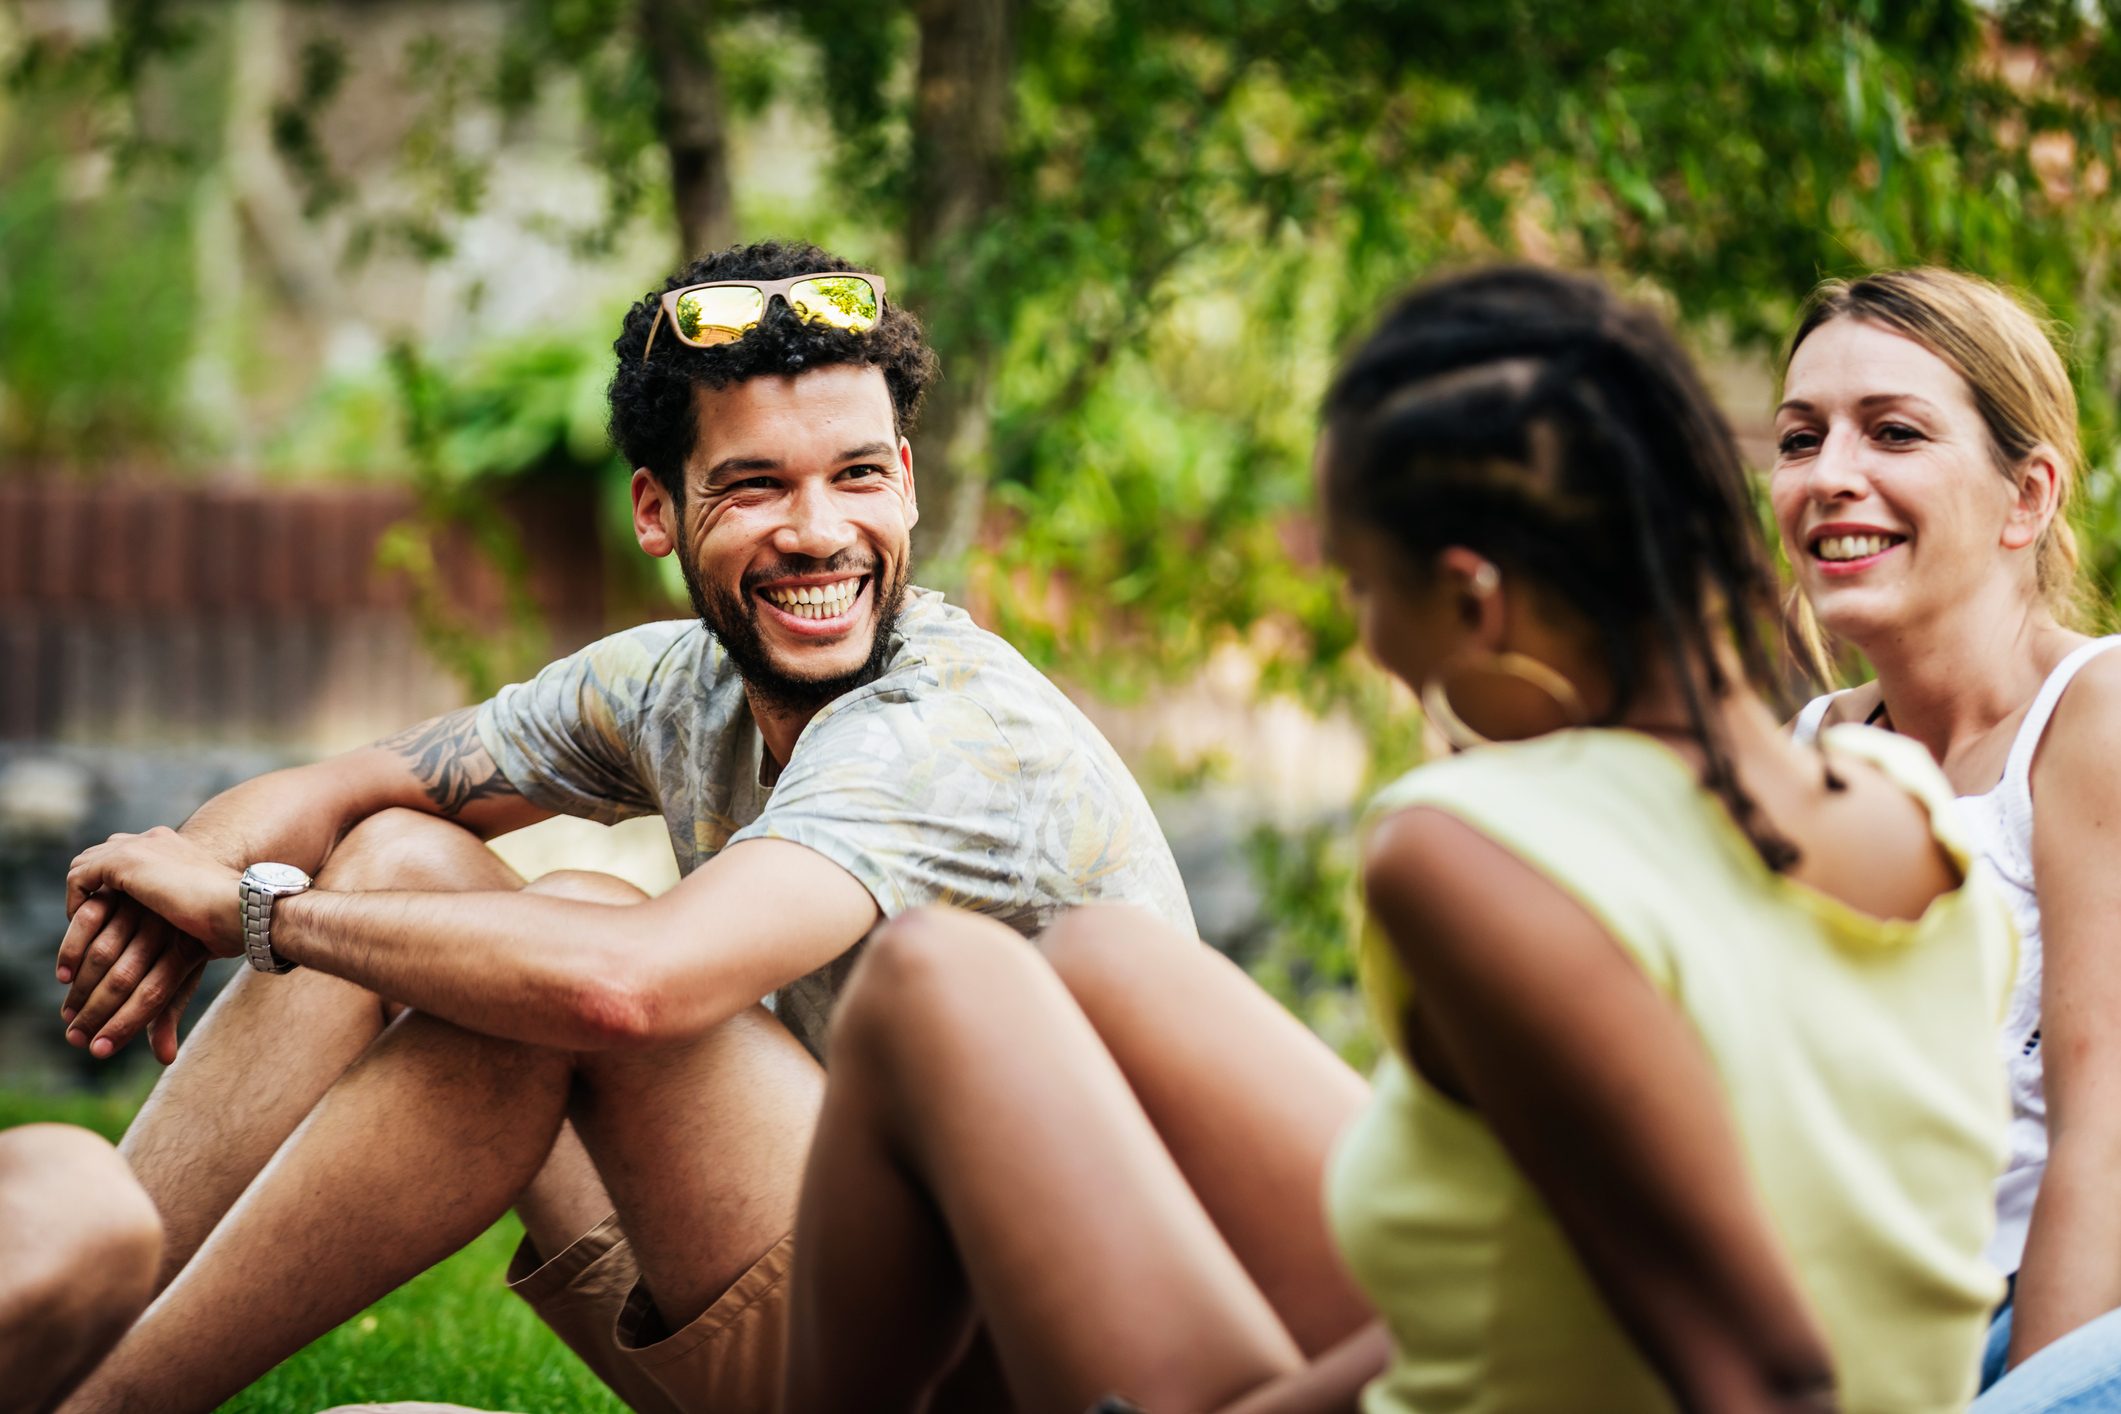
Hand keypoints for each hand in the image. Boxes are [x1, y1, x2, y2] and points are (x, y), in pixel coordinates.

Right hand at [56, 894, 209, 1062]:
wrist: (208, 889)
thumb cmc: (193, 940)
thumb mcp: (185, 973)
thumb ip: (168, 1012)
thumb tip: (165, 1059)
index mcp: (187, 951)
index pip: (154, 996)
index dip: (124, 1025)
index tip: (99, 1051)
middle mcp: (166, 928)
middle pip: (124, 978)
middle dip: (96, 1012)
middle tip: (74, 1037)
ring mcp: (143, 909)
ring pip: (104, 953)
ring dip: (81, 987)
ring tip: (68, 1014)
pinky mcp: (121, 892)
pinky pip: (90, 919)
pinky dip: (73, 947)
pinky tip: (65, 975)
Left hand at [65, 828, 243, 956]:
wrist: (241, 909)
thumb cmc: (236, 919)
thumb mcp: (205, 908)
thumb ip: (183, 907)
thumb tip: (184, 932)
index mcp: (177, 847)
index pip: (132, 852)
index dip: (116, 882)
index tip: (115, 915)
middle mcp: (156, 840)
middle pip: (104, 852)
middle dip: (93, 885)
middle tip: (93, 922)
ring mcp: (140, 847)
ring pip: (86, 863)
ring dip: (81, 895)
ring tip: (84, 928)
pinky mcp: (124, 862)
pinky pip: (78, 877)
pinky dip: (75, 901)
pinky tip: (83, 926)